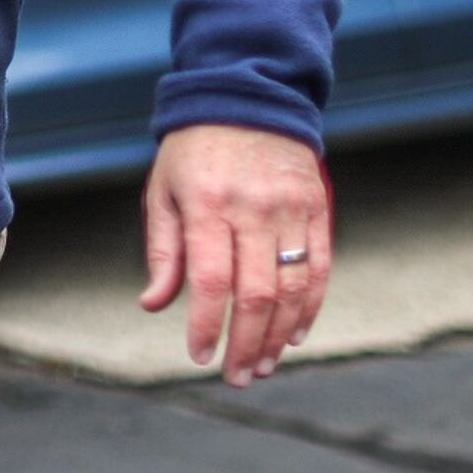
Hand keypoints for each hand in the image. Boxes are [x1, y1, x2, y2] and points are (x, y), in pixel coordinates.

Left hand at [138, 123, 331, 385]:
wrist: (247, 95)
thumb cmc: (194, 149)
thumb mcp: (164, 191)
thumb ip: (164, 250)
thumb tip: (154, 304)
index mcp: (207, 204)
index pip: (210, 280)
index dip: (206, 325)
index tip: (199, 357)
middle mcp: (252, 208)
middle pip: (255, 294)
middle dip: (245, 344)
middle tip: (237, 377)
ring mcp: (290, 209)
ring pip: (291, 288)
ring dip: (278, 335)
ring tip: (263, 364)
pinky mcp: (316, 208)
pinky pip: (318, 267)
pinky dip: (309, 306)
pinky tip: (295, 333)